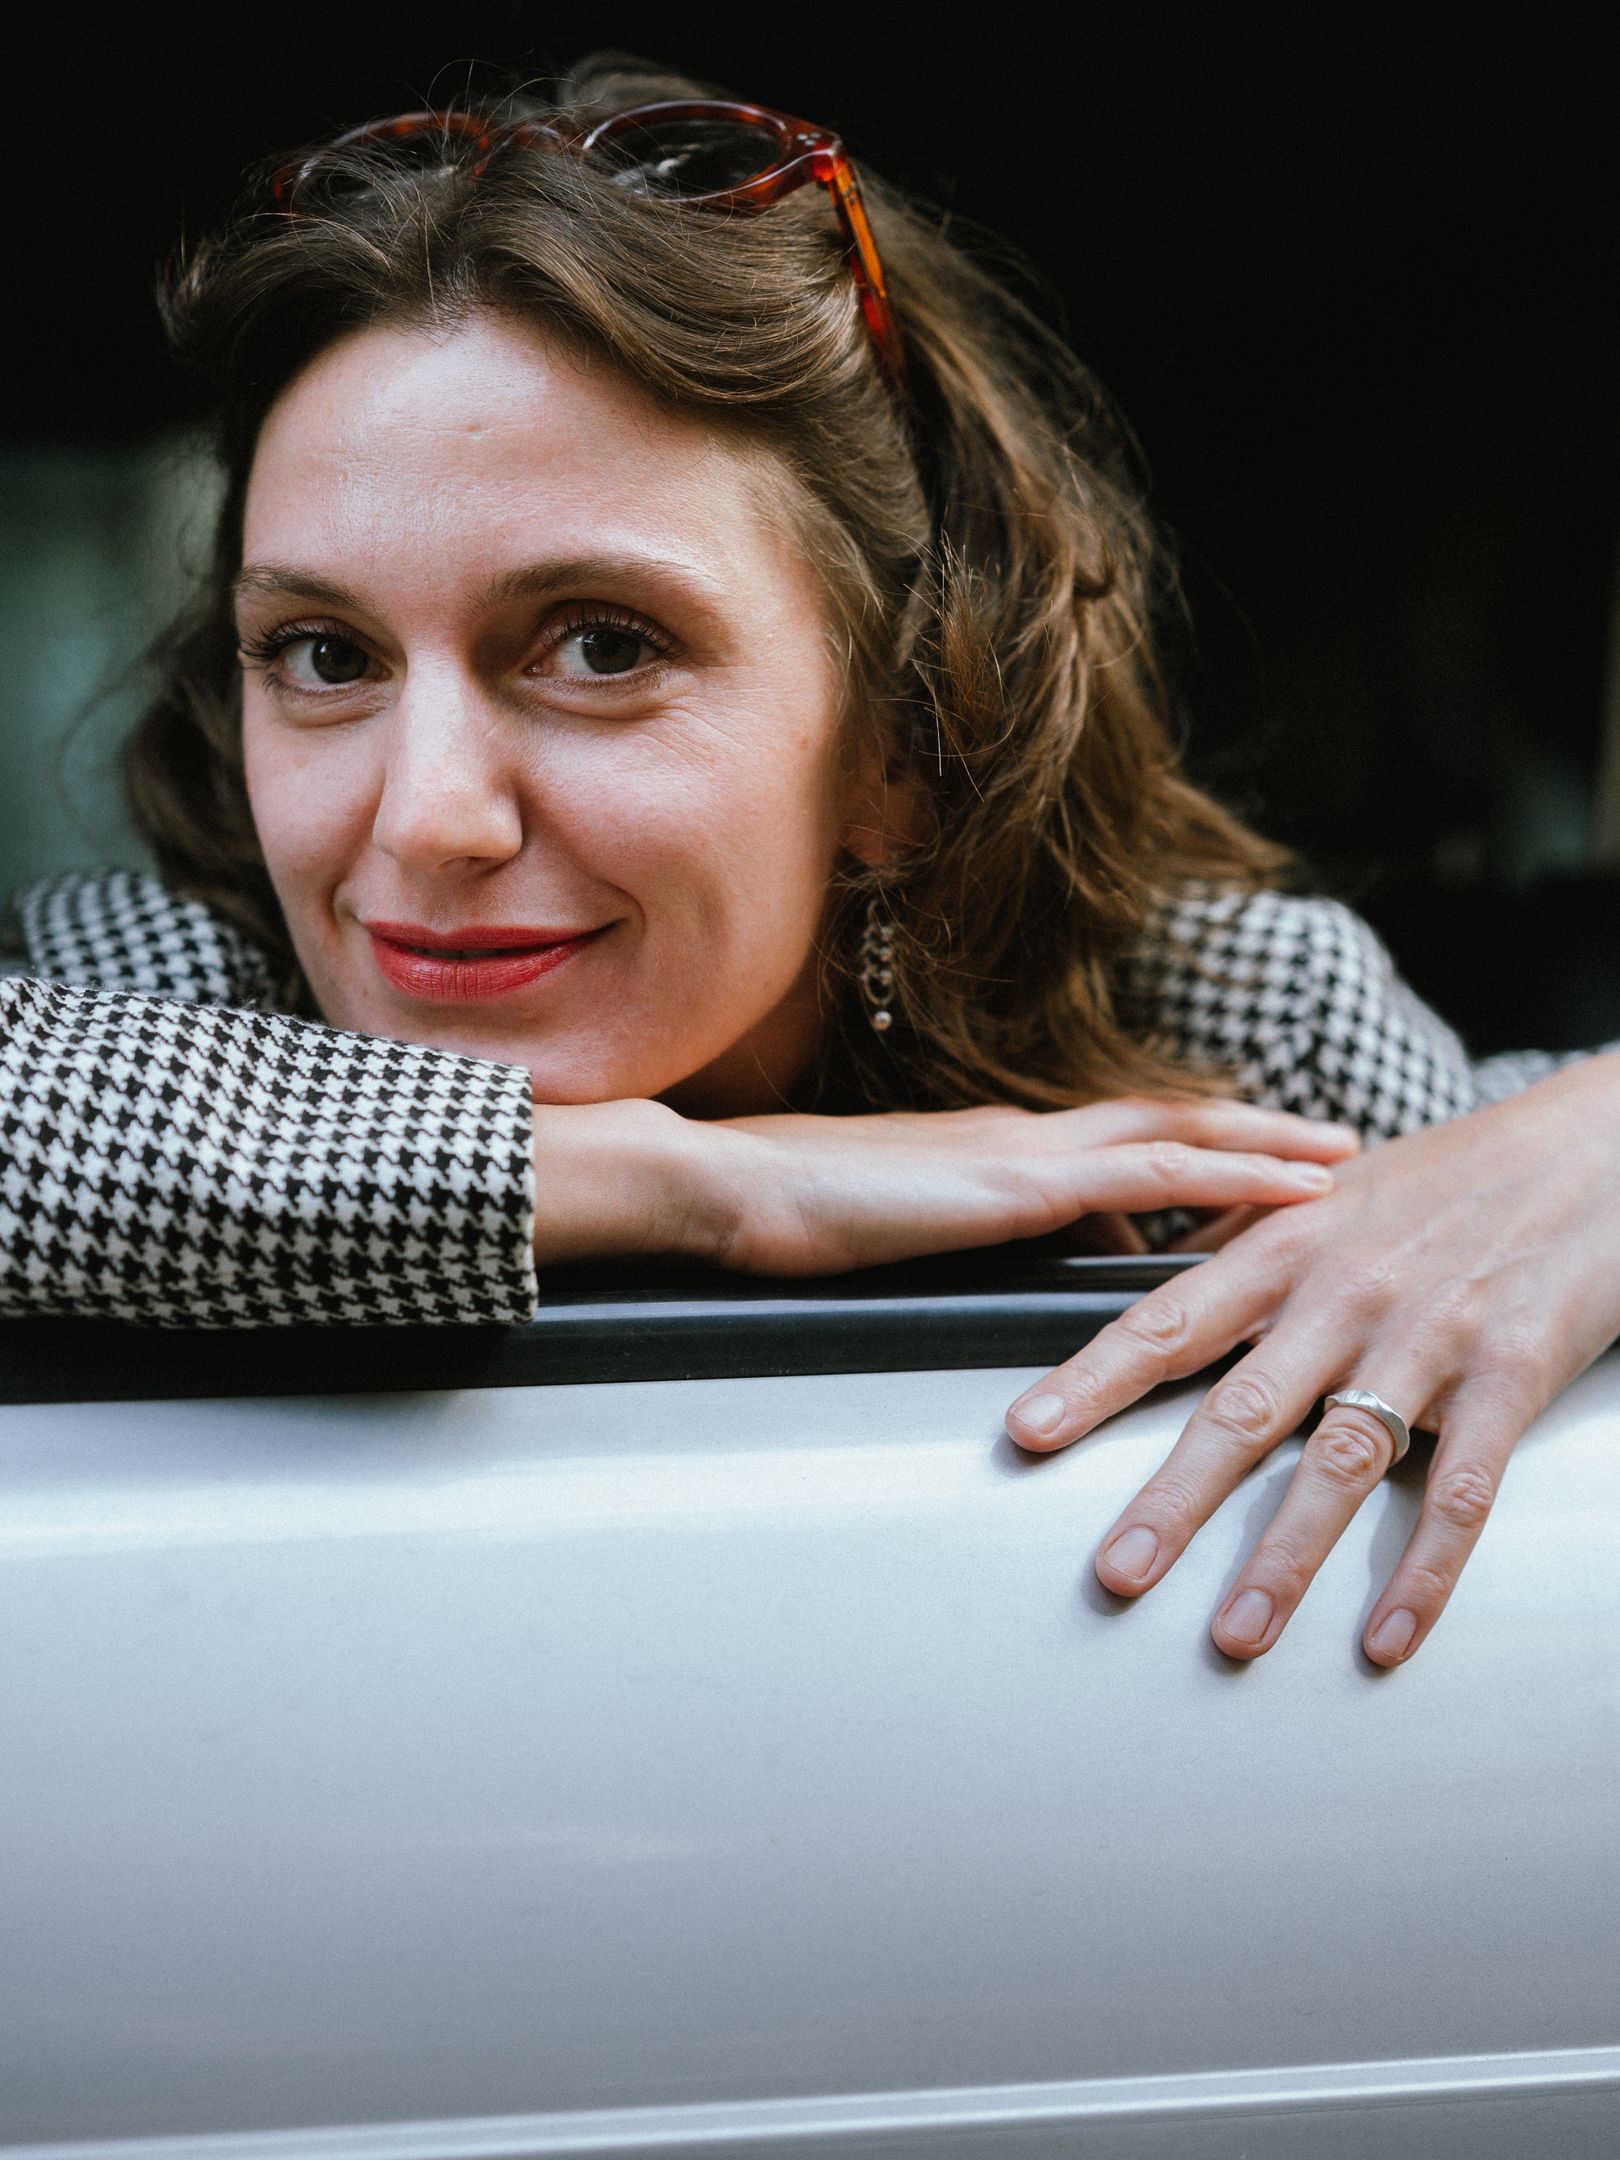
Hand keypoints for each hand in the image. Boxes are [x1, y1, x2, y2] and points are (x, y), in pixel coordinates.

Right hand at [530, 1094, 1356, 1271]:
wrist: (727, 1188)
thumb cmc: (785, 1219)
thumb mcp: (893, 1236)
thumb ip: (958, 1248)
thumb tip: (1014, 1275)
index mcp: (994, 1149)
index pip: (1114, 1144)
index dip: (1190, 1149)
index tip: (1254, 1167)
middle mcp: (1025, 1135)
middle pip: (1166, 1120)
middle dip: (1252, 1132)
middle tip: (1334, 1147)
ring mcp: (1026, 1150)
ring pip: (1180, 1134)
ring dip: (1267, 1145)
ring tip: (1341, 1160)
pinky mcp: (1021, 1182)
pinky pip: (1161, 1174)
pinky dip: (1241, 1174)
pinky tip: (1299, 1190)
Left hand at [1005, 1052, 1619, 1664]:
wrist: (1590, 1143)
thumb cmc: (1453, 1171)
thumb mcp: (1330, 1189)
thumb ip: (1243, 1237)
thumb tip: (1155, 1271)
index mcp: (1286, 1245)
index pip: (1168, 1317)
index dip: (1092, 1378)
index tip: (1026, 1433)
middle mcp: (1344, 1292)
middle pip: (1241, 1408)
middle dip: (1171, 1499)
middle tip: (1114, 1574)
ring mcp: (1427, 1337)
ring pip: (1342, 1463)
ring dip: (1285, 1558)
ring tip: (1235, 1635)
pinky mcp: (1510, 1373)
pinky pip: (1461, 1490)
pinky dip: (1424, 1571)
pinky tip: (1386, 1636)